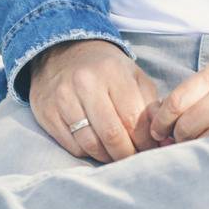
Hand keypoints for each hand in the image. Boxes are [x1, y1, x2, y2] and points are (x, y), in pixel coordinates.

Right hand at [29, 39, 164, 163]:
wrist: (63, 51)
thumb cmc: (106, 68)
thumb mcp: (133, 75)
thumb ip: (150, 104)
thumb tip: (161, 137)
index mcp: (112, 72)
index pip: (133, 119)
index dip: (144, 140)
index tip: (150, 148)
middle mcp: (86, 84)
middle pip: (112, 135)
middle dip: (127, 153)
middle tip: (134, 157)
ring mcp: (63, 99)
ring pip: (91, 144)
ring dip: (108, 156)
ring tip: (116, 154)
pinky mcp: (47, 113)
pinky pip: (72, 146)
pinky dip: (88, 152)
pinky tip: (97, 146)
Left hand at [150, 47, 208, 142]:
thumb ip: (195, 91)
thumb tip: (165, 119)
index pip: (177, 103)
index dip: (161, 121)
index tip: (157, 129)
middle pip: (187, 126)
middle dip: (175, 136)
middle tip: (173, 139)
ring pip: (204, 140)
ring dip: (193, 145)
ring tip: (194, 143)